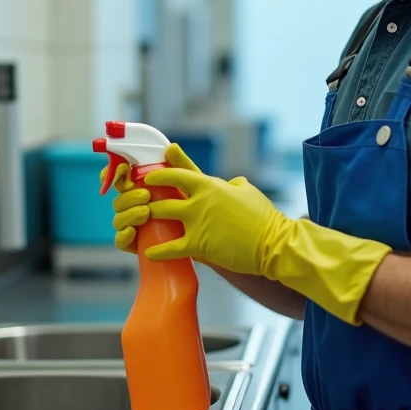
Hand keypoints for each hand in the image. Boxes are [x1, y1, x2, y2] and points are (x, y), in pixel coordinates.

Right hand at [108, 143, 201, 253]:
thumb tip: (172, 147)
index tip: (124, 168)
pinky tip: (133, 232)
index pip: (119, 178)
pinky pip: (120, 241)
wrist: (206, 235)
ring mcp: (132, 224)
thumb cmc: (196, 205)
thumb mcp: (191, 184)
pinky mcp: (135, 244)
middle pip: (118, 198)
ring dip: (128, 213)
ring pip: (118, 218)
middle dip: (128, 195)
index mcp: (140, 187)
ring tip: (145, 212)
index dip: (114, 172)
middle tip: (145, 195)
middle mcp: (132, 205)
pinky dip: (123, 236)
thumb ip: (181, 166)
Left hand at [143, 161, 392, 325]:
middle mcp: (200, 200)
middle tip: (137, 194)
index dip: (167, 163)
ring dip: (148, 217)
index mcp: (211, 184)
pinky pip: (170, 247)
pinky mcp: (198, 245)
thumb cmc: (264, 217)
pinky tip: (147, 251)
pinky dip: (157, 249)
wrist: (274, 243)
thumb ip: (234, 184)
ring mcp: (197, 222)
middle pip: (164, 192)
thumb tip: (230, 182)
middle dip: (148, 192)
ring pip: (161, 215)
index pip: (183, 169)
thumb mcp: (249, 191)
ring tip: (137, 219)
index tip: (156, 158)